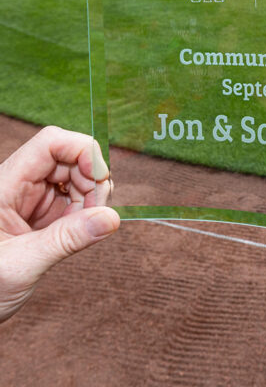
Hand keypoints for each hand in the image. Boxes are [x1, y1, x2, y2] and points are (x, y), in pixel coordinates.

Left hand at [0, 126, 119, 321]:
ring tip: (85, 228)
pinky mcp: (42, 216)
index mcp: (5, 186)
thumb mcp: (21, 265)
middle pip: (69, 158)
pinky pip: (74, 201)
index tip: (99, 178)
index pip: (50, 144)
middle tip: (97, 212)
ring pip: (76, 178)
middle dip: (91, 179)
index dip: (81, 150)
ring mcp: (32, 200)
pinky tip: (79, 233)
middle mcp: (19, 186)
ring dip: (91, 198)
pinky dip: (86, 213)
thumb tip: (112, 218)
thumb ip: (67, 239)